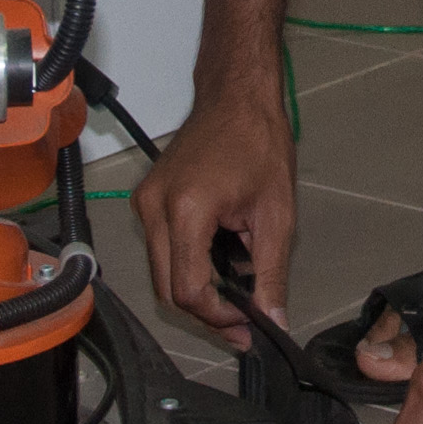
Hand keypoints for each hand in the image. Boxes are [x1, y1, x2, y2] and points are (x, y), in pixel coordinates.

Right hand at [132, 92, 294, 348]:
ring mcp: (145, 204)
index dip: (218, 317)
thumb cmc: (260, 144)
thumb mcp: (277, 215)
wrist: (236, 97)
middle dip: (207, 312)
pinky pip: (161, 250)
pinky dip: (188, 265)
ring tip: (238, 292)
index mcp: (186, 210)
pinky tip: (221, 263)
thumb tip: (274, 321)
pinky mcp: (146, 200)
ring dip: (197, 290)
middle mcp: (154, 209)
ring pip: (161, 274)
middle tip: (245, 324)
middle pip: (167, 289)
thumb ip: (271, 274)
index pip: (187, 289)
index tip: (248, 325)